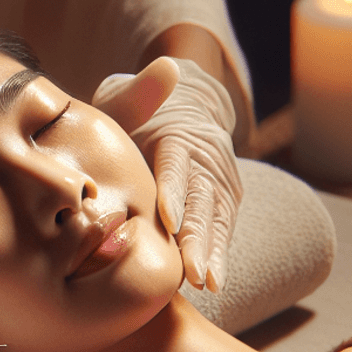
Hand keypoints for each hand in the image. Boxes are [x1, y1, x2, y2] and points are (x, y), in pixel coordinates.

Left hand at [93, 56, 241, 291]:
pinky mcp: (224, 199)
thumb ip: (138, 93)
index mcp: (179, 135)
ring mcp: (220, 180)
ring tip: (207, 282)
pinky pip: (222, 228)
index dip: (175, 190)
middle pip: (203, 199)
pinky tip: (213, 282)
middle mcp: (207, 158)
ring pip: (217, 218)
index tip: (169, 217)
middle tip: (192, 270)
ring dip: (213, 252)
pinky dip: (219, 254)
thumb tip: (167, 68)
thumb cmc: (134, 112)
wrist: (180, 107)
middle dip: (198, 236)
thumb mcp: (127, 96)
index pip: (178, 164)